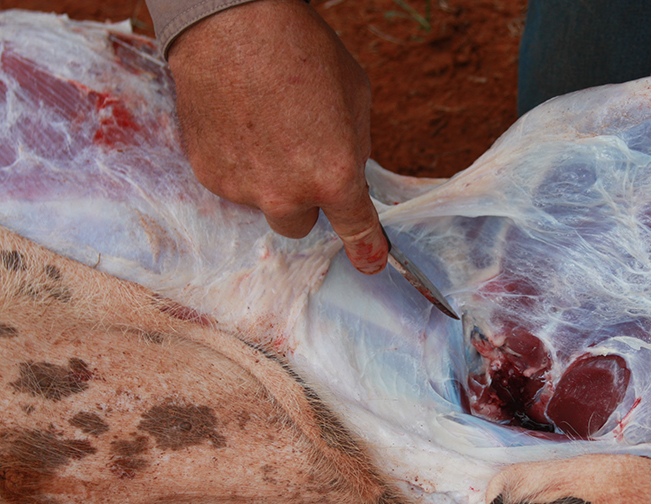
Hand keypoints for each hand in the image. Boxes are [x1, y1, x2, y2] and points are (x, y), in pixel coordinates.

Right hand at [167, 0, 387, 273]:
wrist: (233, 23)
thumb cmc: (302, 51)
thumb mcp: (355, 97)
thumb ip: (353, 147)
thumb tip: (346, 172)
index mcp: (334, 175)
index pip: (355, 229)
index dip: (366, 248)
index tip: (371, 261)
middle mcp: (288, 193)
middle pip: (300, 226)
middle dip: (303, 200)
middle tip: (299, 158)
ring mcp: (243, 188)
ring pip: (262, 203)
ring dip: (267, 180)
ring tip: (264, 126)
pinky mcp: (208, 174)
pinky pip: (232, 182)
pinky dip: (238, 162)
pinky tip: (239, 122)